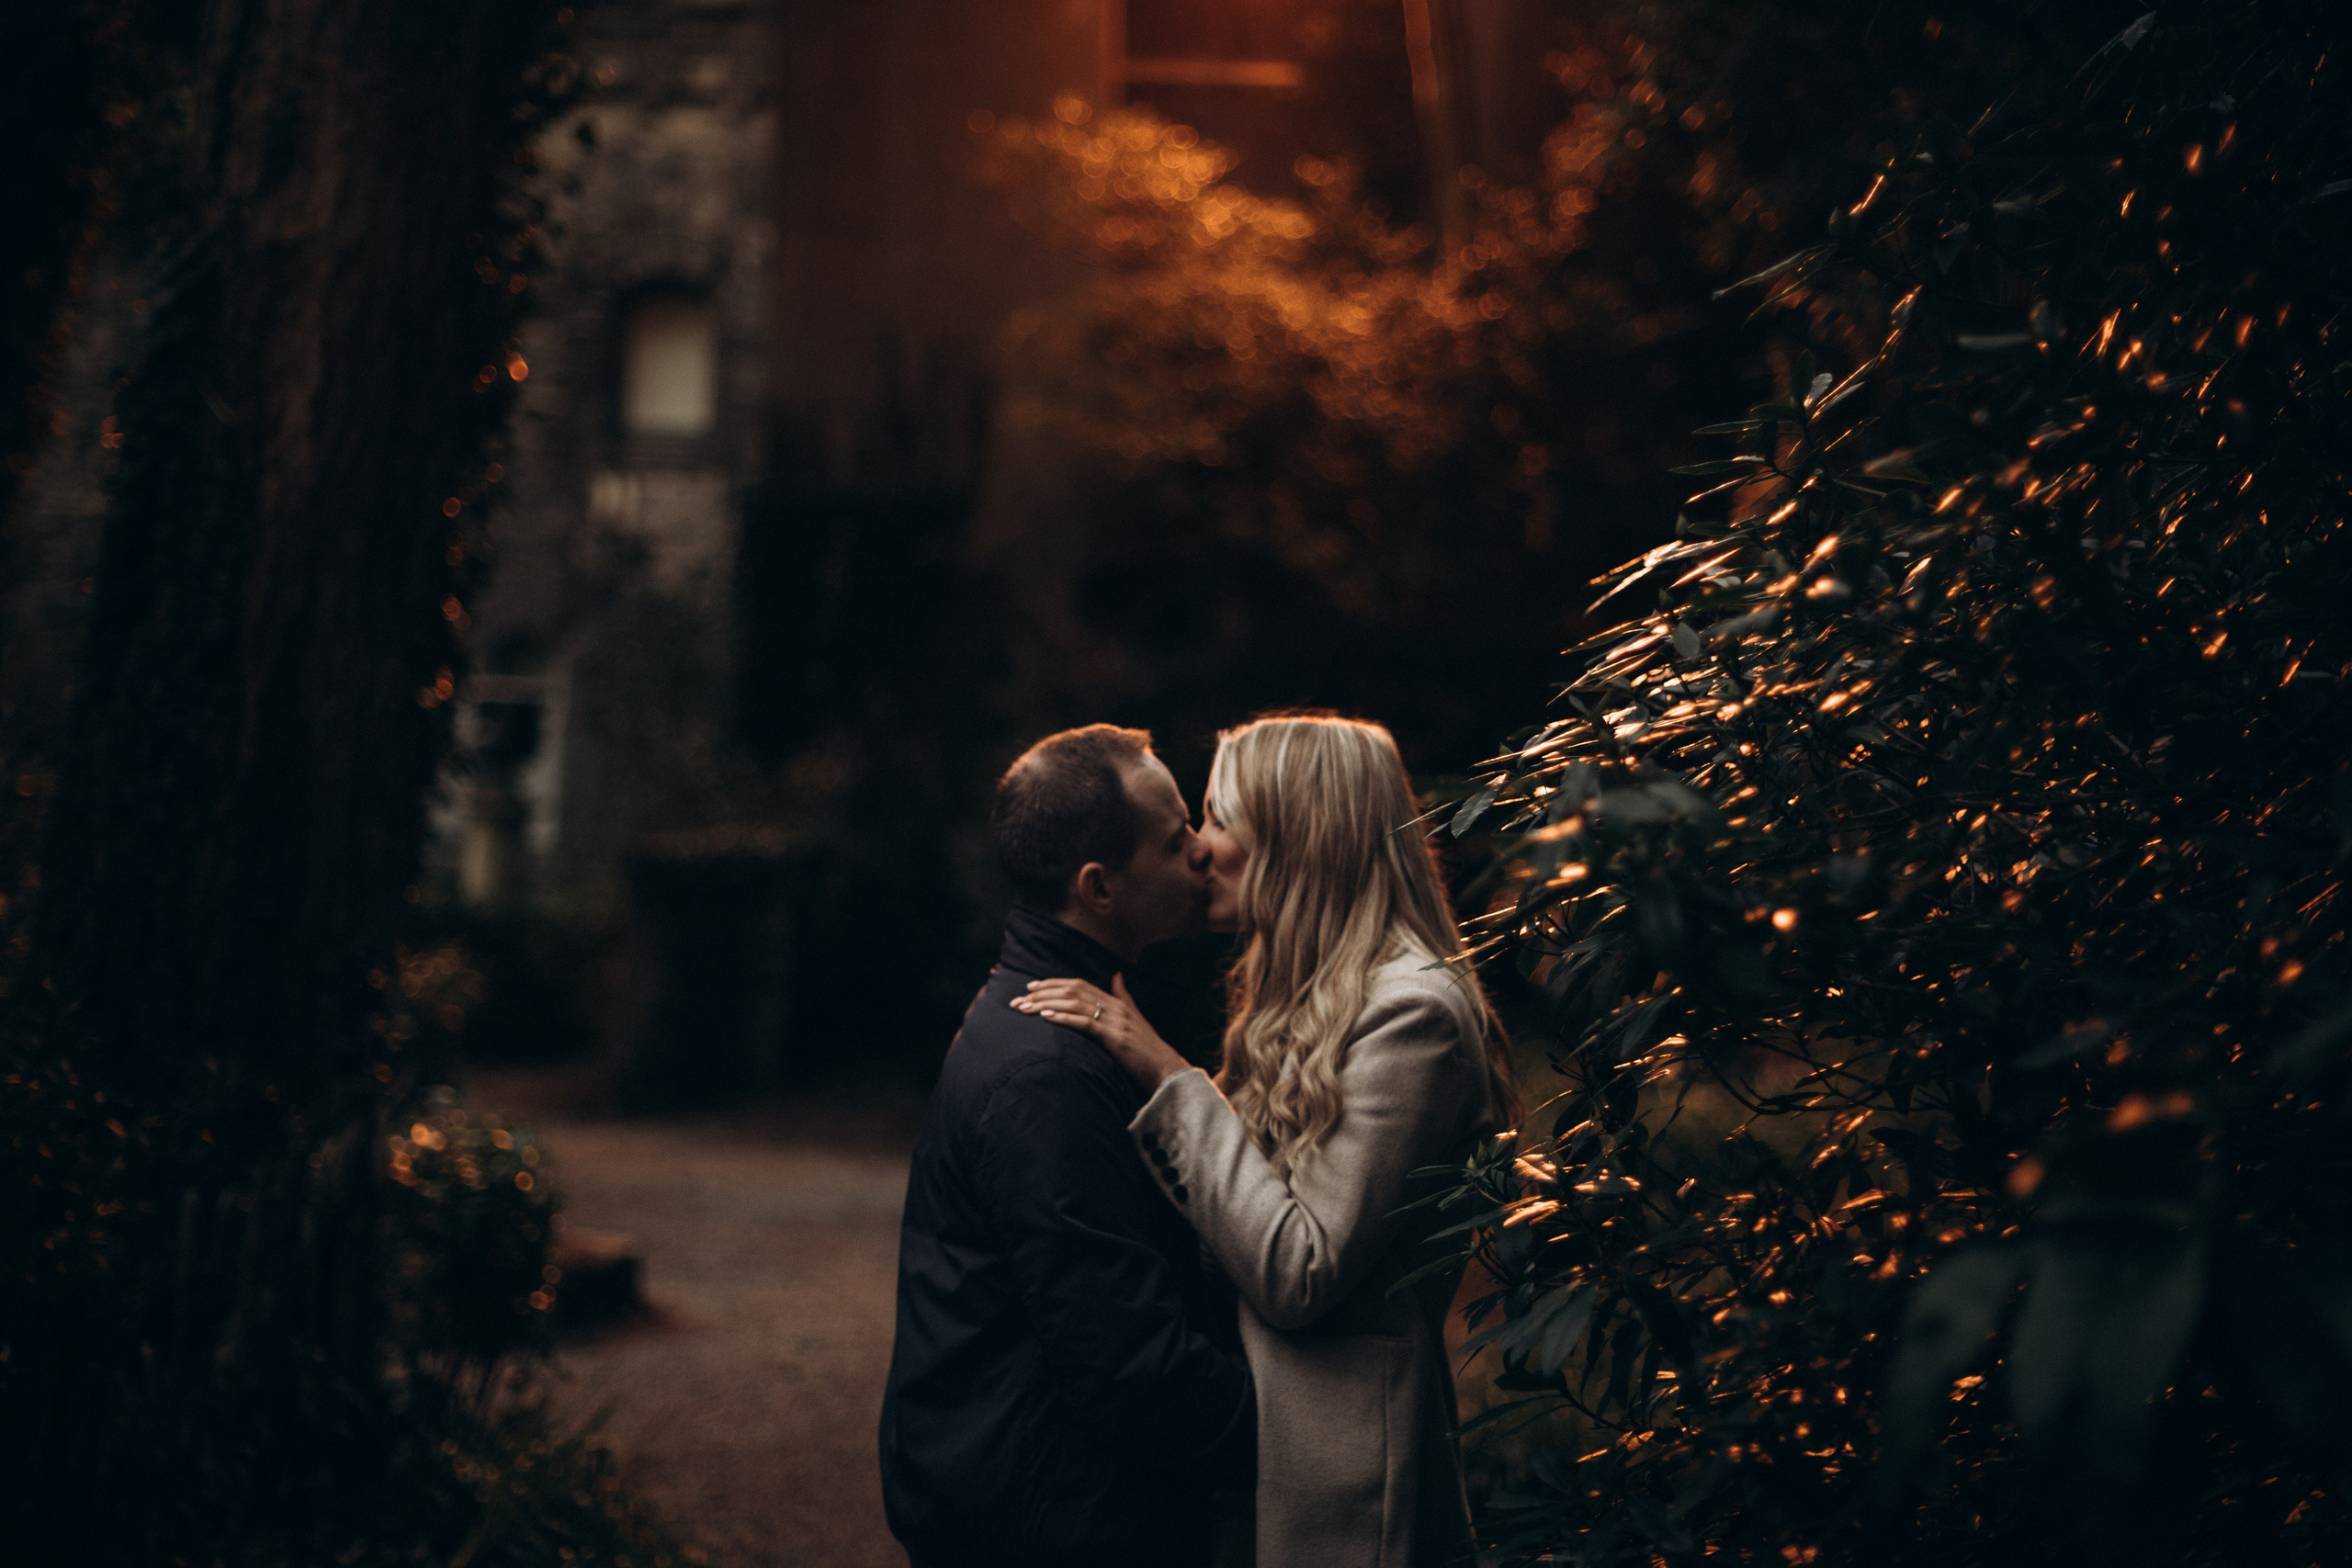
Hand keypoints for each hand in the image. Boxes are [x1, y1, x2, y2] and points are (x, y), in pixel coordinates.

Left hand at [1011, 974, 1190, 1090]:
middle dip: (1043, 992)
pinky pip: (1085, 1023)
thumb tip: (1117, 975)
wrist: (1167, 1070)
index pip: (1080, 984)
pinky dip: (1063, 1018)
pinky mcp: (1115, 1038)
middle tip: (1019, 999)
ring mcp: (1115, 1021)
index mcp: (1118, 1002)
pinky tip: (1046, 1018)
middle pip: (1073, 990)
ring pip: (1074, 1003)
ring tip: (1025, 1008)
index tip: (1031, 987)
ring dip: (1045, 1004)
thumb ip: (1124, 996)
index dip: (1053, 983)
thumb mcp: (1135, 1018)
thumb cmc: (1148, 1049)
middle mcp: (1116, 1006)